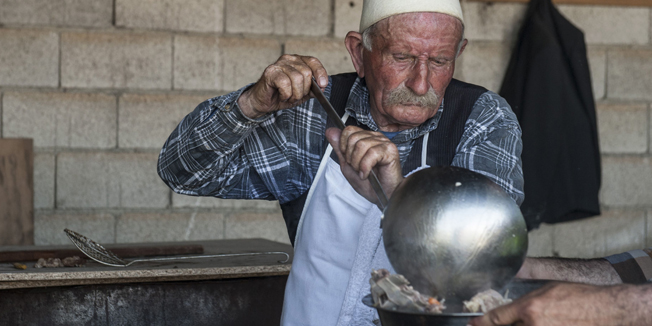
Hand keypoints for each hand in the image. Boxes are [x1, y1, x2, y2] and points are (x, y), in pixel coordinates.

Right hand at [237, 54, 328, 118]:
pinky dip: (286, 95)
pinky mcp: (270, 72)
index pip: (313, 62)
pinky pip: (285, 84)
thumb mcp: (301, 94)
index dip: (320, 73)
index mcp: (298, 61)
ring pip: (297, 79)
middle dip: (304, 90)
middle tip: (296, 96)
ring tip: (288, 97)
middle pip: (306, 73)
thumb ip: (312, 89)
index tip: (323, 85)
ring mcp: (279, 64)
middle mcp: (289, 59)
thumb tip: (322, 86)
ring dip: (295, 94)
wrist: (262, 102)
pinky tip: (281, 96)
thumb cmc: (281, 95)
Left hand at [325, 127, 402, 207]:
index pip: (349, 130)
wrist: (381, 196)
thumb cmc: (368, 183)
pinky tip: (367, 173)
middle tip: (357, 167)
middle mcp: (375, 137)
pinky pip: (372, 153)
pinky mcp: (390, 150)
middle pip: (353, 137)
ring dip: (358, 163)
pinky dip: (365, 167)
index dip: (344, 146)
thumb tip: (331, 131)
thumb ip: (339, 148)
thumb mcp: (347, 165)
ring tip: (363, 171)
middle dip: (350, 157)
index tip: (349, 159)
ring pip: (361, 145)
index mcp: (366, 138)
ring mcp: (384, 142)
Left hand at [468, 282, 636, 325]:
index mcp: (530, 309)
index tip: (472, 325)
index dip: (480, 324)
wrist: (608, 311)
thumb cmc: (580, 297)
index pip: (495, 319)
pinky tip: (544, 323)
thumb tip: (511, 311)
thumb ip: (526, 302)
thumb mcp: (547, 290)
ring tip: (532, 321)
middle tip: (494, 325)